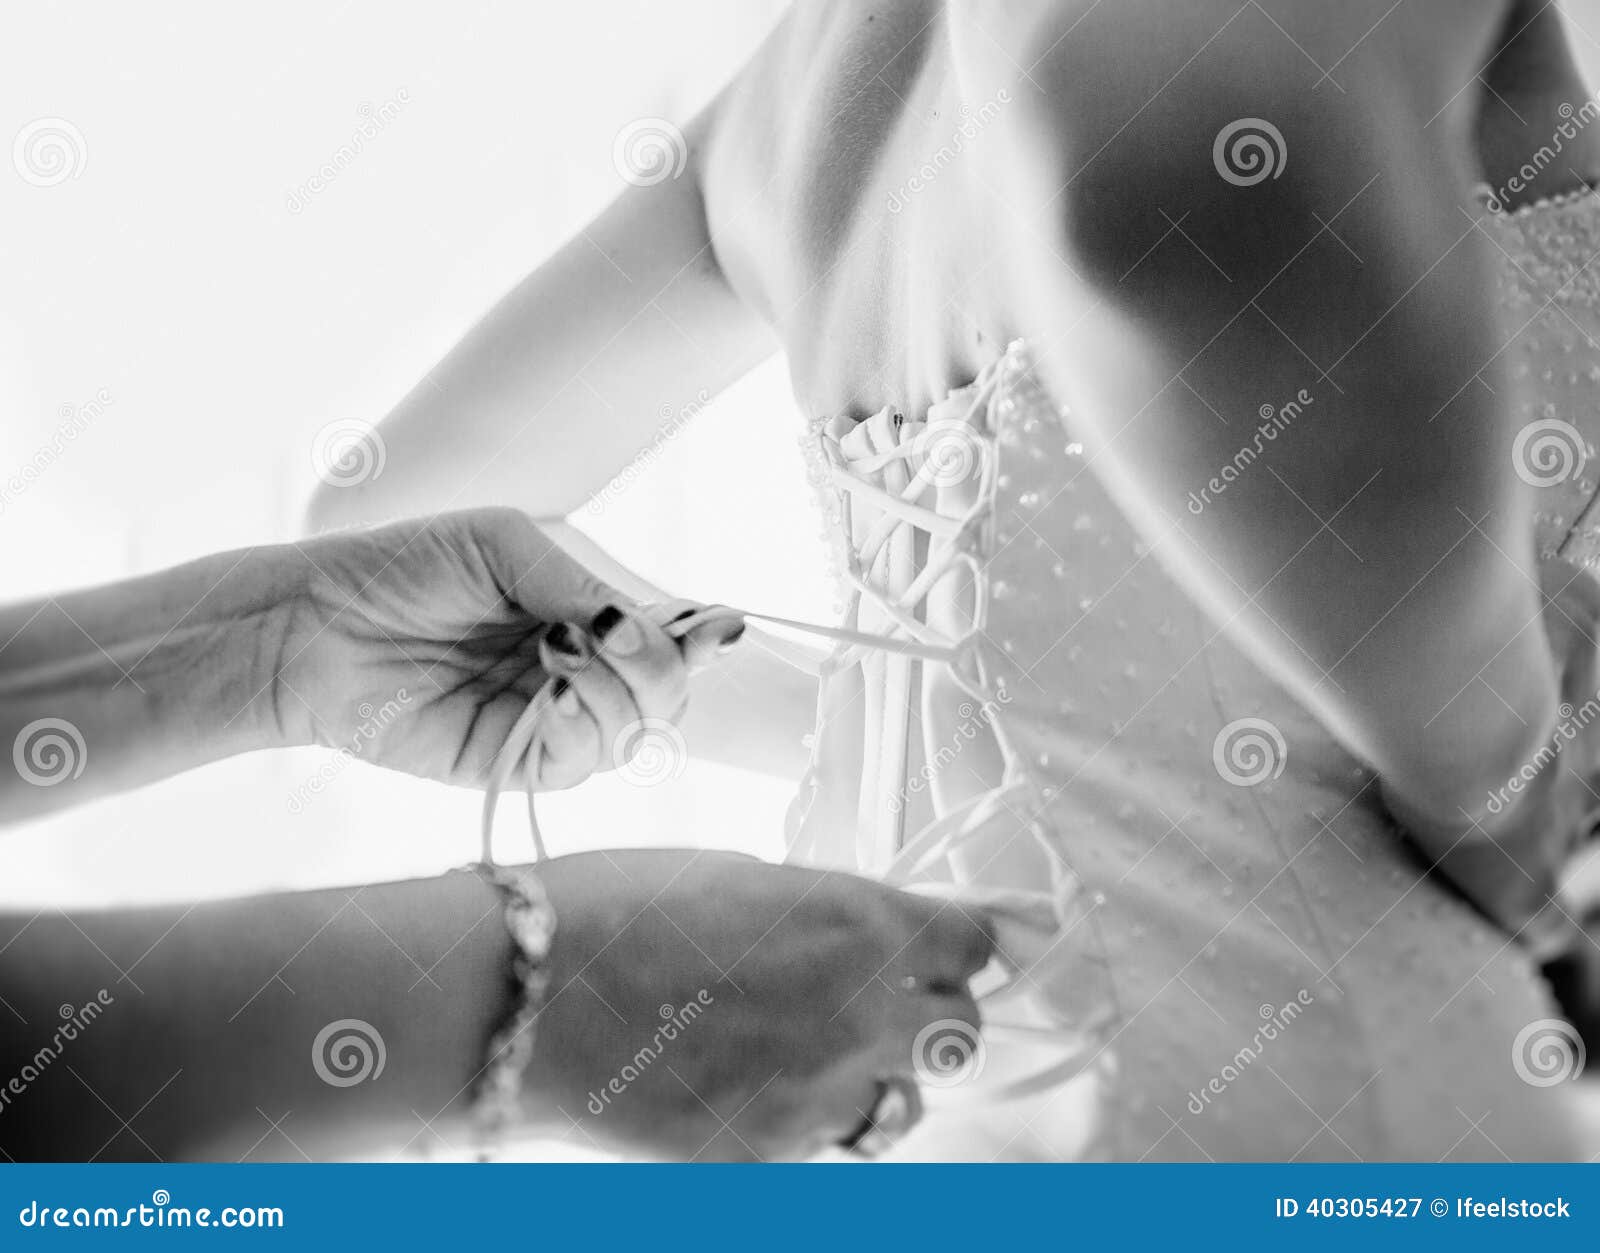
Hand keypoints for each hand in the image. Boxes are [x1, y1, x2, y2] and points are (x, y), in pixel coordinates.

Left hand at [275, 508, 741, 788]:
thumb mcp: (506, 547)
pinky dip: (584, 726)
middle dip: (663, 667)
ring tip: (560, 649)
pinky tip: (555, 692)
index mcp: (585, 615)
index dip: (700, 637)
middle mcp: (580, 673)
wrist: (318, 623)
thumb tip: (640, 627)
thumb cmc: (404, 569)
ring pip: (635, 731)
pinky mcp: (514, 764)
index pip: (669, 637)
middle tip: (617, 634)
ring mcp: (550, 721)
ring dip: (616, 689)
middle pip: (668, 693)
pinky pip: (582, 761)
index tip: (714, 626)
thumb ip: (579, 587)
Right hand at [524, 850, 993, 1160]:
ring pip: (906, 1102)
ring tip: (821, 1049)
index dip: (965, 939)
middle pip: (961, 1032)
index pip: (971, 941)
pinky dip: (815, 1114)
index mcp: (860, 926)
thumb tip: (850, 928)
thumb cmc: (614, 911)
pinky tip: (759, 1081)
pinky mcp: (771, 1156)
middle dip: (934, 1011)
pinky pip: (828, 1139)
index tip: (954, 940)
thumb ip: (818, 908)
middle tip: (891, 997)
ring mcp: (819, 1097)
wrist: (527, 1001)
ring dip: (884, 1074)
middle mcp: (861, 1017)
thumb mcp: (736, 875)